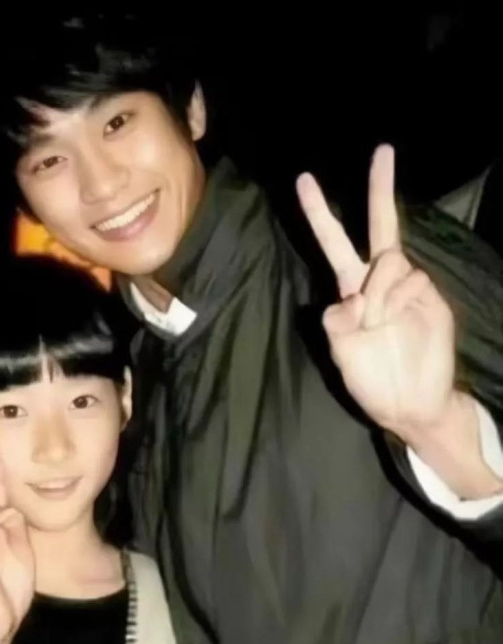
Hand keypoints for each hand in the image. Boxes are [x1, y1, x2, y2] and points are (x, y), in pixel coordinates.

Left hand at [296, 145, 455, 440]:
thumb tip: (355, 298)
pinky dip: (396, 300)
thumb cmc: (371, 380)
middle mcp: (379, 282)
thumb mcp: (340, 353)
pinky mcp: (430, 298)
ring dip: (378, 291)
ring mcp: (408, 288)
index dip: (319, 214)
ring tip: (376, 323)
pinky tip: (393, 321)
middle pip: (381, 226)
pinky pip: (412, 280)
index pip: (334, 243)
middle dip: (380, 187)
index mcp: (352, 291)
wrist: (409, 405)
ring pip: (390, 261)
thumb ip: (338, 323)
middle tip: (383, 149)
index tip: (303, 179)